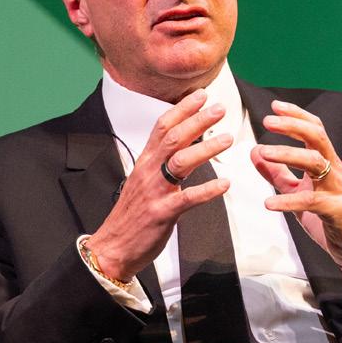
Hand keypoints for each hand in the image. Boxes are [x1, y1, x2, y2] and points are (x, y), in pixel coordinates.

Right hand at [85, 89, 233, 280]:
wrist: (113, 247)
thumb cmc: (133, 213)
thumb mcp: (144, 180)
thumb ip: (160, 161)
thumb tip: (181, 142)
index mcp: (145, 162)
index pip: (162, 127)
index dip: (181, 109)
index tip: (201, 95)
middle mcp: (148, 172)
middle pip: (173, 138)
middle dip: (197, 120)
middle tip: (219, 108)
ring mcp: (155, 192)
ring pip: (180, 162)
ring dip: (206, 148)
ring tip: (228, 139)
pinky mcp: (162, 213)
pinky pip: (187, 199)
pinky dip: (207, 190)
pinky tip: (225, 184)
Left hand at [251, 101, 341, 274]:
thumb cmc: (330, 217)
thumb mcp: (298, 192)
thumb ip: (278, 173)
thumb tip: (254, 152)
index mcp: (327, 163)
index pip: (315, 130)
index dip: (296, 115)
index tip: (275, 106)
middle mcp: (334, 170)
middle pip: (317, 137)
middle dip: (293, 125)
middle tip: (268, 121)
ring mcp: (337, 189)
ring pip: (315, 162)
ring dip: (288, 154)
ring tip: (263, 152)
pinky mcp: (336, 211)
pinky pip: (311, 202)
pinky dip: (288, 201)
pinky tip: (268, 203)